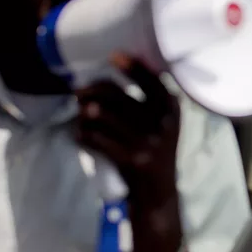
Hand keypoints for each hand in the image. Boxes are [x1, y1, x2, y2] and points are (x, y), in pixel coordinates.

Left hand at [76, 54, 181, 251]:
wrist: (158, 195)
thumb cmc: (156, 154)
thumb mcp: (162, 126)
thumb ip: (146, 104)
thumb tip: (103, 83)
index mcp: (172, 110)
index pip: (152, 81)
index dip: (133, 67)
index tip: (113, 56)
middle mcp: (163, 123)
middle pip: (120, 95)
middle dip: (93, 91)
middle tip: (79, 92)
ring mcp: (147, 141)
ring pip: (104, 116)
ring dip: (85, 114)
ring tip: (81, 116)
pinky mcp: (131, 158)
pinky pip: (97, 138)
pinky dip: (83, 135)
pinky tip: (79, 136)